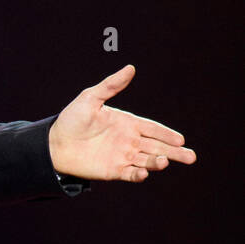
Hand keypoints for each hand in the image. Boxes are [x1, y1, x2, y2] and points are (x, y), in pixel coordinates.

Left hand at [48, 64, 196, 181]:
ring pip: (147, 161)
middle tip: (191, 157)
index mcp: (127, 123)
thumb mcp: (91, 98)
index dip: (166, 134)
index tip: (180, 139)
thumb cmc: (71, 119)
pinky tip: (144, 173)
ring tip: (165, 162)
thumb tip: (130, 68)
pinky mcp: (113, 171)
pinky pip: (130, 174)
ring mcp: (122, 156)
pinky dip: (139, 175)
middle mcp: (128, 141)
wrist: (53, 143)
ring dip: (158, 162)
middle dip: (174, 152)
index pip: (152, 128)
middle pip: (156, 147)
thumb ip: (111, 85)